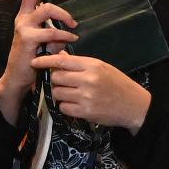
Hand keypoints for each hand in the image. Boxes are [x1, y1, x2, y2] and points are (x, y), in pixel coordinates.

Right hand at [0, 0, 73, 118]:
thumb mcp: (43, 39)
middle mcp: (22, 18)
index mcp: (25, 14)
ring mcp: (23, 27)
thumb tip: (72, 22)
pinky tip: (71, 40)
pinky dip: (64, 35)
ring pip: (46, 9)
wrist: (18, 77)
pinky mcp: (27, 40)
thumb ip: (54, 28)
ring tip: (73, 24)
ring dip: (63, 14)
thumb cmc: (32, 57)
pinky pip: (50, 32)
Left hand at [33, 50, 151, 131]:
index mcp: (92, 65)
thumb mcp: (102, 67)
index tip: (35, 62)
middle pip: (56, 77)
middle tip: (63, 83)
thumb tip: (59, 56)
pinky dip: (66, 106)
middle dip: (56, 80)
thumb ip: (80, 63)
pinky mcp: (85, 112)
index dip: (45, 61)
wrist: (134, 105)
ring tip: (71, 95)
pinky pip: (64, 107)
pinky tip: (75, 105)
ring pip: (58, 93)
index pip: (62, 60)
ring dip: (60, 94)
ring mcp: (86, 96)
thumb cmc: (118, 84)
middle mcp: (88, 79)